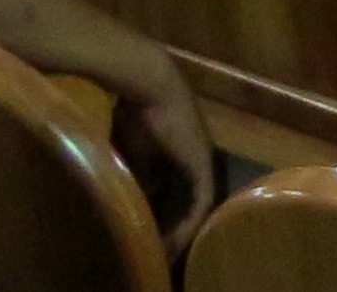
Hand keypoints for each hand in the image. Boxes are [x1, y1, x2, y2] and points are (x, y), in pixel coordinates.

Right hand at [112, 67, 216, 250]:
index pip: (173, 191)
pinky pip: (202, 203)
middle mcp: (194, 158)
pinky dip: (191, 224)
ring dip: (182, 229)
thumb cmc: (133, 110)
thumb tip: (131, 199)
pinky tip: (176, 241)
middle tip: (158, 249)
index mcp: (178, 153)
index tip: (146, 231)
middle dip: (172, 225)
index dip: (160, 212)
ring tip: (165, 251)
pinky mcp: (204, 165)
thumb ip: (135, 172)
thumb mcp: (131, 150)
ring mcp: (203, 161)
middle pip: (185, 200)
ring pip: (197, 206)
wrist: (149, 84)